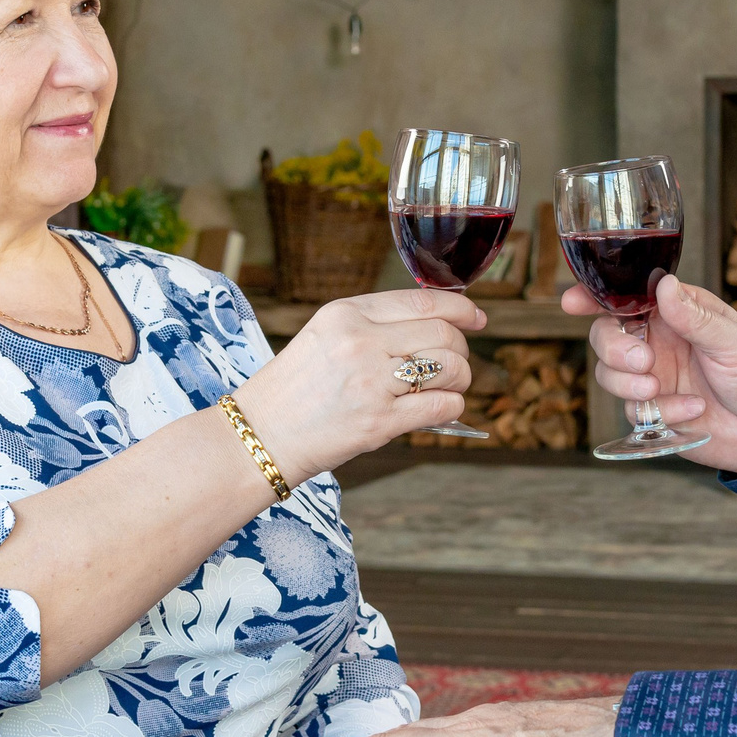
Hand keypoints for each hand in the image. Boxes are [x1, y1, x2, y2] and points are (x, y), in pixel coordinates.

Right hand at [232, 289, 483, 483]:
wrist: (259, 435)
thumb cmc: (294, 388)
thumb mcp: (325, 335)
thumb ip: (374, 324)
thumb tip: (436, 322)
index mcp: (346, 313)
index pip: (423, 301)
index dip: (461, 309)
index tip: (476, 318)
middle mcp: (360, 342)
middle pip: (444, 334)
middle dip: (461, 348)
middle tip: (456, 362)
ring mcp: (371, 383)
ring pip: (450, 367)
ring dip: (461, 379)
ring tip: (447, 387)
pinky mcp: (379, 422)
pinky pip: (442, 406)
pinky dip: (452, 407)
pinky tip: (439, 409)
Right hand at [563, 276, 736, 476]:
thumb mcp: (734, 342)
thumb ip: (695, 318)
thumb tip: (662, 285)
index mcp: (676, 313)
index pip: (627, 297)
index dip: (595, 296)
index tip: (573, 301)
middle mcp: (658, 342)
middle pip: (605, 336)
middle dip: (613, 348)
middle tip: (642, 361)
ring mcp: (653, 377)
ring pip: (609, 375)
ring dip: (628, 383)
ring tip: (660, 388)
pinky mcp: (655, 412)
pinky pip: (635, 411)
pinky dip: (660, 412)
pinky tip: (694, 411)